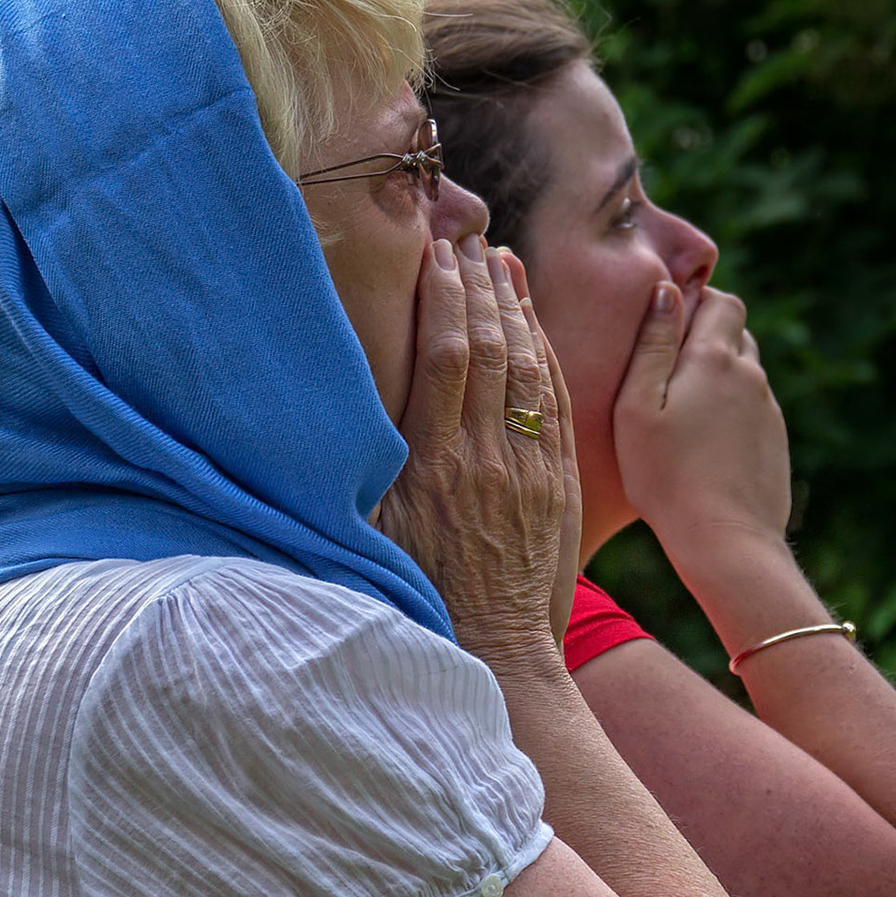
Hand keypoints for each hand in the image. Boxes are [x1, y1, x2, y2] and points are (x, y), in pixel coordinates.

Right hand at [376, 237, 576, 665]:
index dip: (443, 299)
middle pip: (490, 349)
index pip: (444, 357)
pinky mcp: (559, 487)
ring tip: (503, 262)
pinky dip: (547, 357)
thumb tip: (336, 412)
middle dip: (479, 287)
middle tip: (470, 239)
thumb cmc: (421, 601)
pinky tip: (535, 325)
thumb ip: (363, 470)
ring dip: (516, 310)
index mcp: (435, 465)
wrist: (497, 657)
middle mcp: (486, 457)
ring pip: (528, 369)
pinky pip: (556, 407)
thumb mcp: (373, 535)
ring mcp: (529, 469)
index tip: (436, 257)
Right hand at [612, 284, 790, 567]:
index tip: (669, 322)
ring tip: (685, 409)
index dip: (698, 301)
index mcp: (715, 359)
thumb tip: (668, 290)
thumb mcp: (637, 407)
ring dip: (721, 376)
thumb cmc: (666, 476)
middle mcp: (751, 377)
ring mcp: (769, 411)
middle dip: (709, 336)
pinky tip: (706, 444)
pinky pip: (754, 410)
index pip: (723, 301)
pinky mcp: (776, 443)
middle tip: (669, 368)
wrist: (725, 540)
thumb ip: (653, 344)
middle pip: (738, 333)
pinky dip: (733, 412)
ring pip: (747, 374)